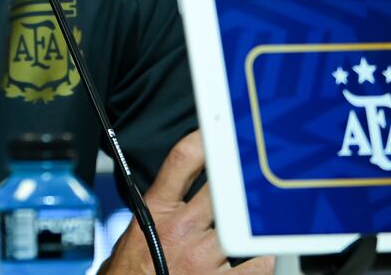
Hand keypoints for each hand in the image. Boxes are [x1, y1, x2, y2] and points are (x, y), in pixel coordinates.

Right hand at [101, 131, 273, 274]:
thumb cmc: (128, 271)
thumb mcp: (135, 229)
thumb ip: (159, 207)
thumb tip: (181, 182)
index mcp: (156, 210)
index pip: (183, 160)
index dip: (205, 139)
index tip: (218, 131)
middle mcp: (181, 229)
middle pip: (222, 187)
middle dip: (236, 179)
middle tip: (249, 172)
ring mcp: (202, 257)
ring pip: (241, 224)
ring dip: (247, 223)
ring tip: (253, 220)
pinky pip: (257, 264)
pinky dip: (261, 258)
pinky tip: (257, 255)